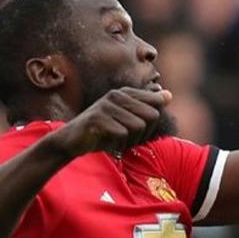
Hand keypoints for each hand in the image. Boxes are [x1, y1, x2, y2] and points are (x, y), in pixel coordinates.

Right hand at [49, 87, 172, 157]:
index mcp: (125, 93)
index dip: (151, 124)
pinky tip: (106, 144)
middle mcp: (116, 95)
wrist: (70, 142)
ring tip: (115, 141)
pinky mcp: (97, 118)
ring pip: (138, 126)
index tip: (136, 132)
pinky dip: (117, 144)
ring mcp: (106, 105)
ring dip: (129, 141)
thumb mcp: (124, 119)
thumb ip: (145, 107)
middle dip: (143, 134)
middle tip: (126, 140)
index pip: (156, 104)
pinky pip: (122, 134)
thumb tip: (168, 95)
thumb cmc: (100, 132)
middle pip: (152, 116)